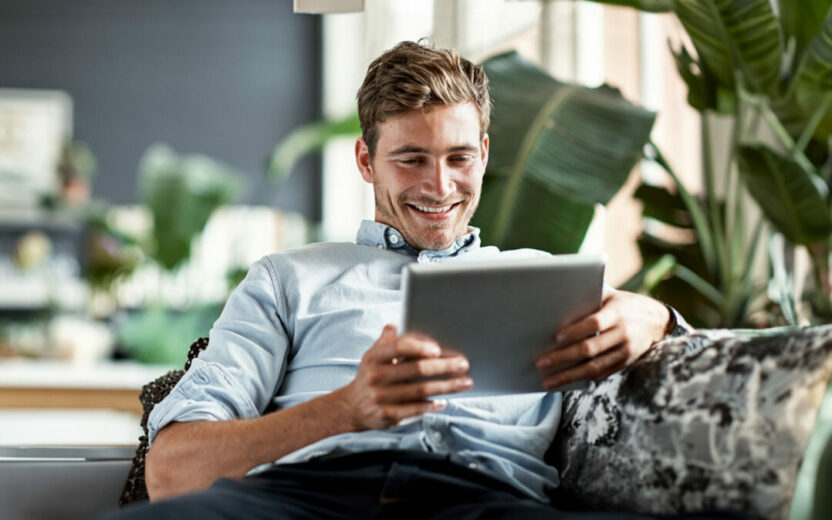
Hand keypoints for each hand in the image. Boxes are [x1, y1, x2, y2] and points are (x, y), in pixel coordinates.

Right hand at [339, 325, 472, 430]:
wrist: (352, 406)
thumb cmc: (370, 375)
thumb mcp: (373, 355)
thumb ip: (387, 341)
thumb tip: (395, 325)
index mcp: (374, 357)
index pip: (398, 347)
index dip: (418, 347)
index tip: (438, 349)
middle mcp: (376, 376)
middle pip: (416, 370)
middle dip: (443, 366)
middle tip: (463, 364)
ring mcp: (381, 397)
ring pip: (420, 390)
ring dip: (446, 386)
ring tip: (465, 382)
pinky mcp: (387, 415)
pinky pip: (415, 409)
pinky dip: (432, 405)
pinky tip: (444, 401)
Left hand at [535, 287, 669, 389]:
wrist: (657, 321)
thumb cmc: (624, 304)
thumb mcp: (610, 295)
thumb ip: (589, 299)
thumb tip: (557, 304)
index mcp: (618, 312)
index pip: (595, 323)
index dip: (576, 330)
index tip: (556, 337)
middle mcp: (623, 333)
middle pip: (590, 348)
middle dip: (563, 357)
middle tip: (541, 363)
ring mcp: (626, 351)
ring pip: (594, 367)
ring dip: (569, 376)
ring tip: (548, 381)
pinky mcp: (625, 363)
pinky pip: (602, 374)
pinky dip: (583, 379)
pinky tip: (566, 382)